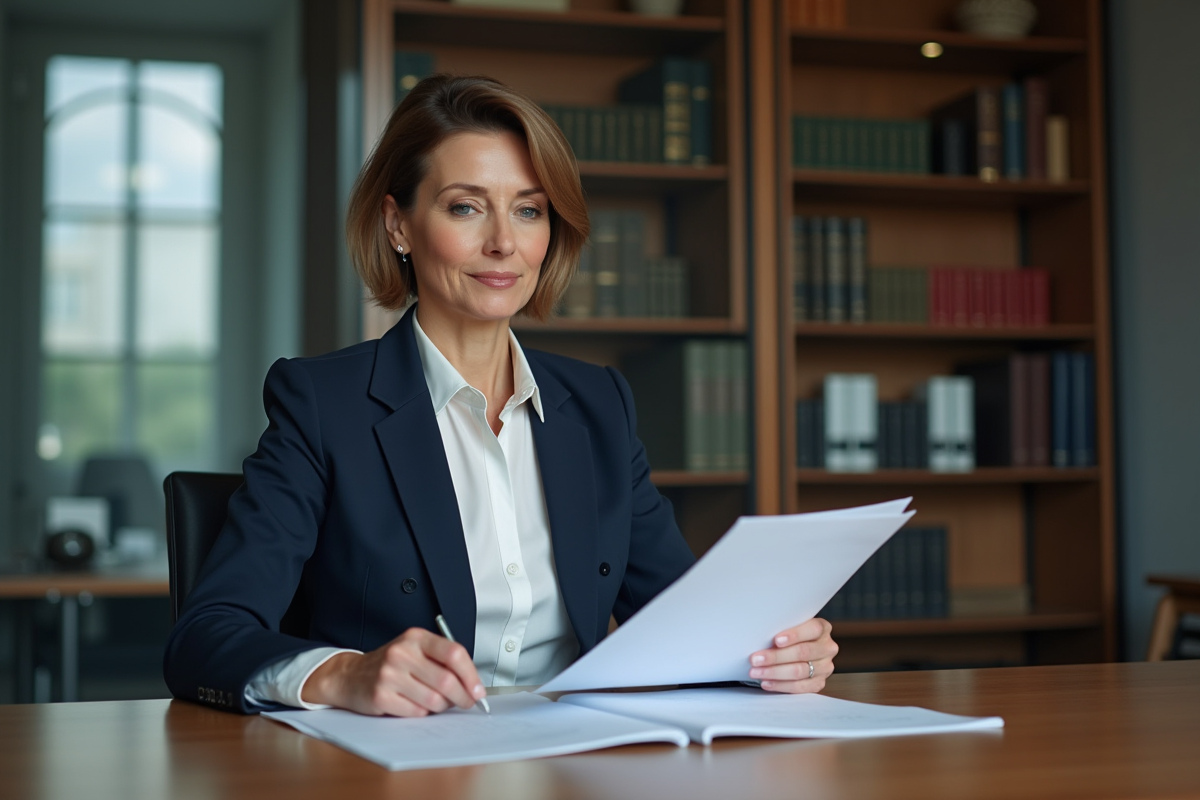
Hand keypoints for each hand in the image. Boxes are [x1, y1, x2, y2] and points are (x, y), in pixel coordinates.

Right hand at [302, 627, 487, 715]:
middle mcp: (402, 652)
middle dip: (462, 697)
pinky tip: (414, 704)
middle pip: (446, 680)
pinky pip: (416, 712)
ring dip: (441, 706)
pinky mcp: (381, 695)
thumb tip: (473, 684)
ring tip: (435, 701)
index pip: (453, 653)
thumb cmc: (391, 664)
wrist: (350, 675)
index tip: (478, 689)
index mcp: (416, 637)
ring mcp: (389, 674)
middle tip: (466, 702)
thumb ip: (442, 661)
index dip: (471, 674)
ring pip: (434, 699)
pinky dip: (422, 712)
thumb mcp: (416, 651)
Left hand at [747, 618, 837, 693]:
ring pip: (800, 671)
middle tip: (756, 659)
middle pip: (803, 652)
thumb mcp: (789, 627)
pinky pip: (800, 687)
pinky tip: (767, 682)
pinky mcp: (819, 683)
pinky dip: (780, 685)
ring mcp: (825, 667)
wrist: (801, 650)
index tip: (776, 640)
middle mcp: (827, 648)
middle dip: (776, 656)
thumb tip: (760, 637)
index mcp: (823, 628)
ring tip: (756, 672)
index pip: (813, 629)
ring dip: (774, 672)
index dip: (795, 635)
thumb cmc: (790, 636)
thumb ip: (782, 629)